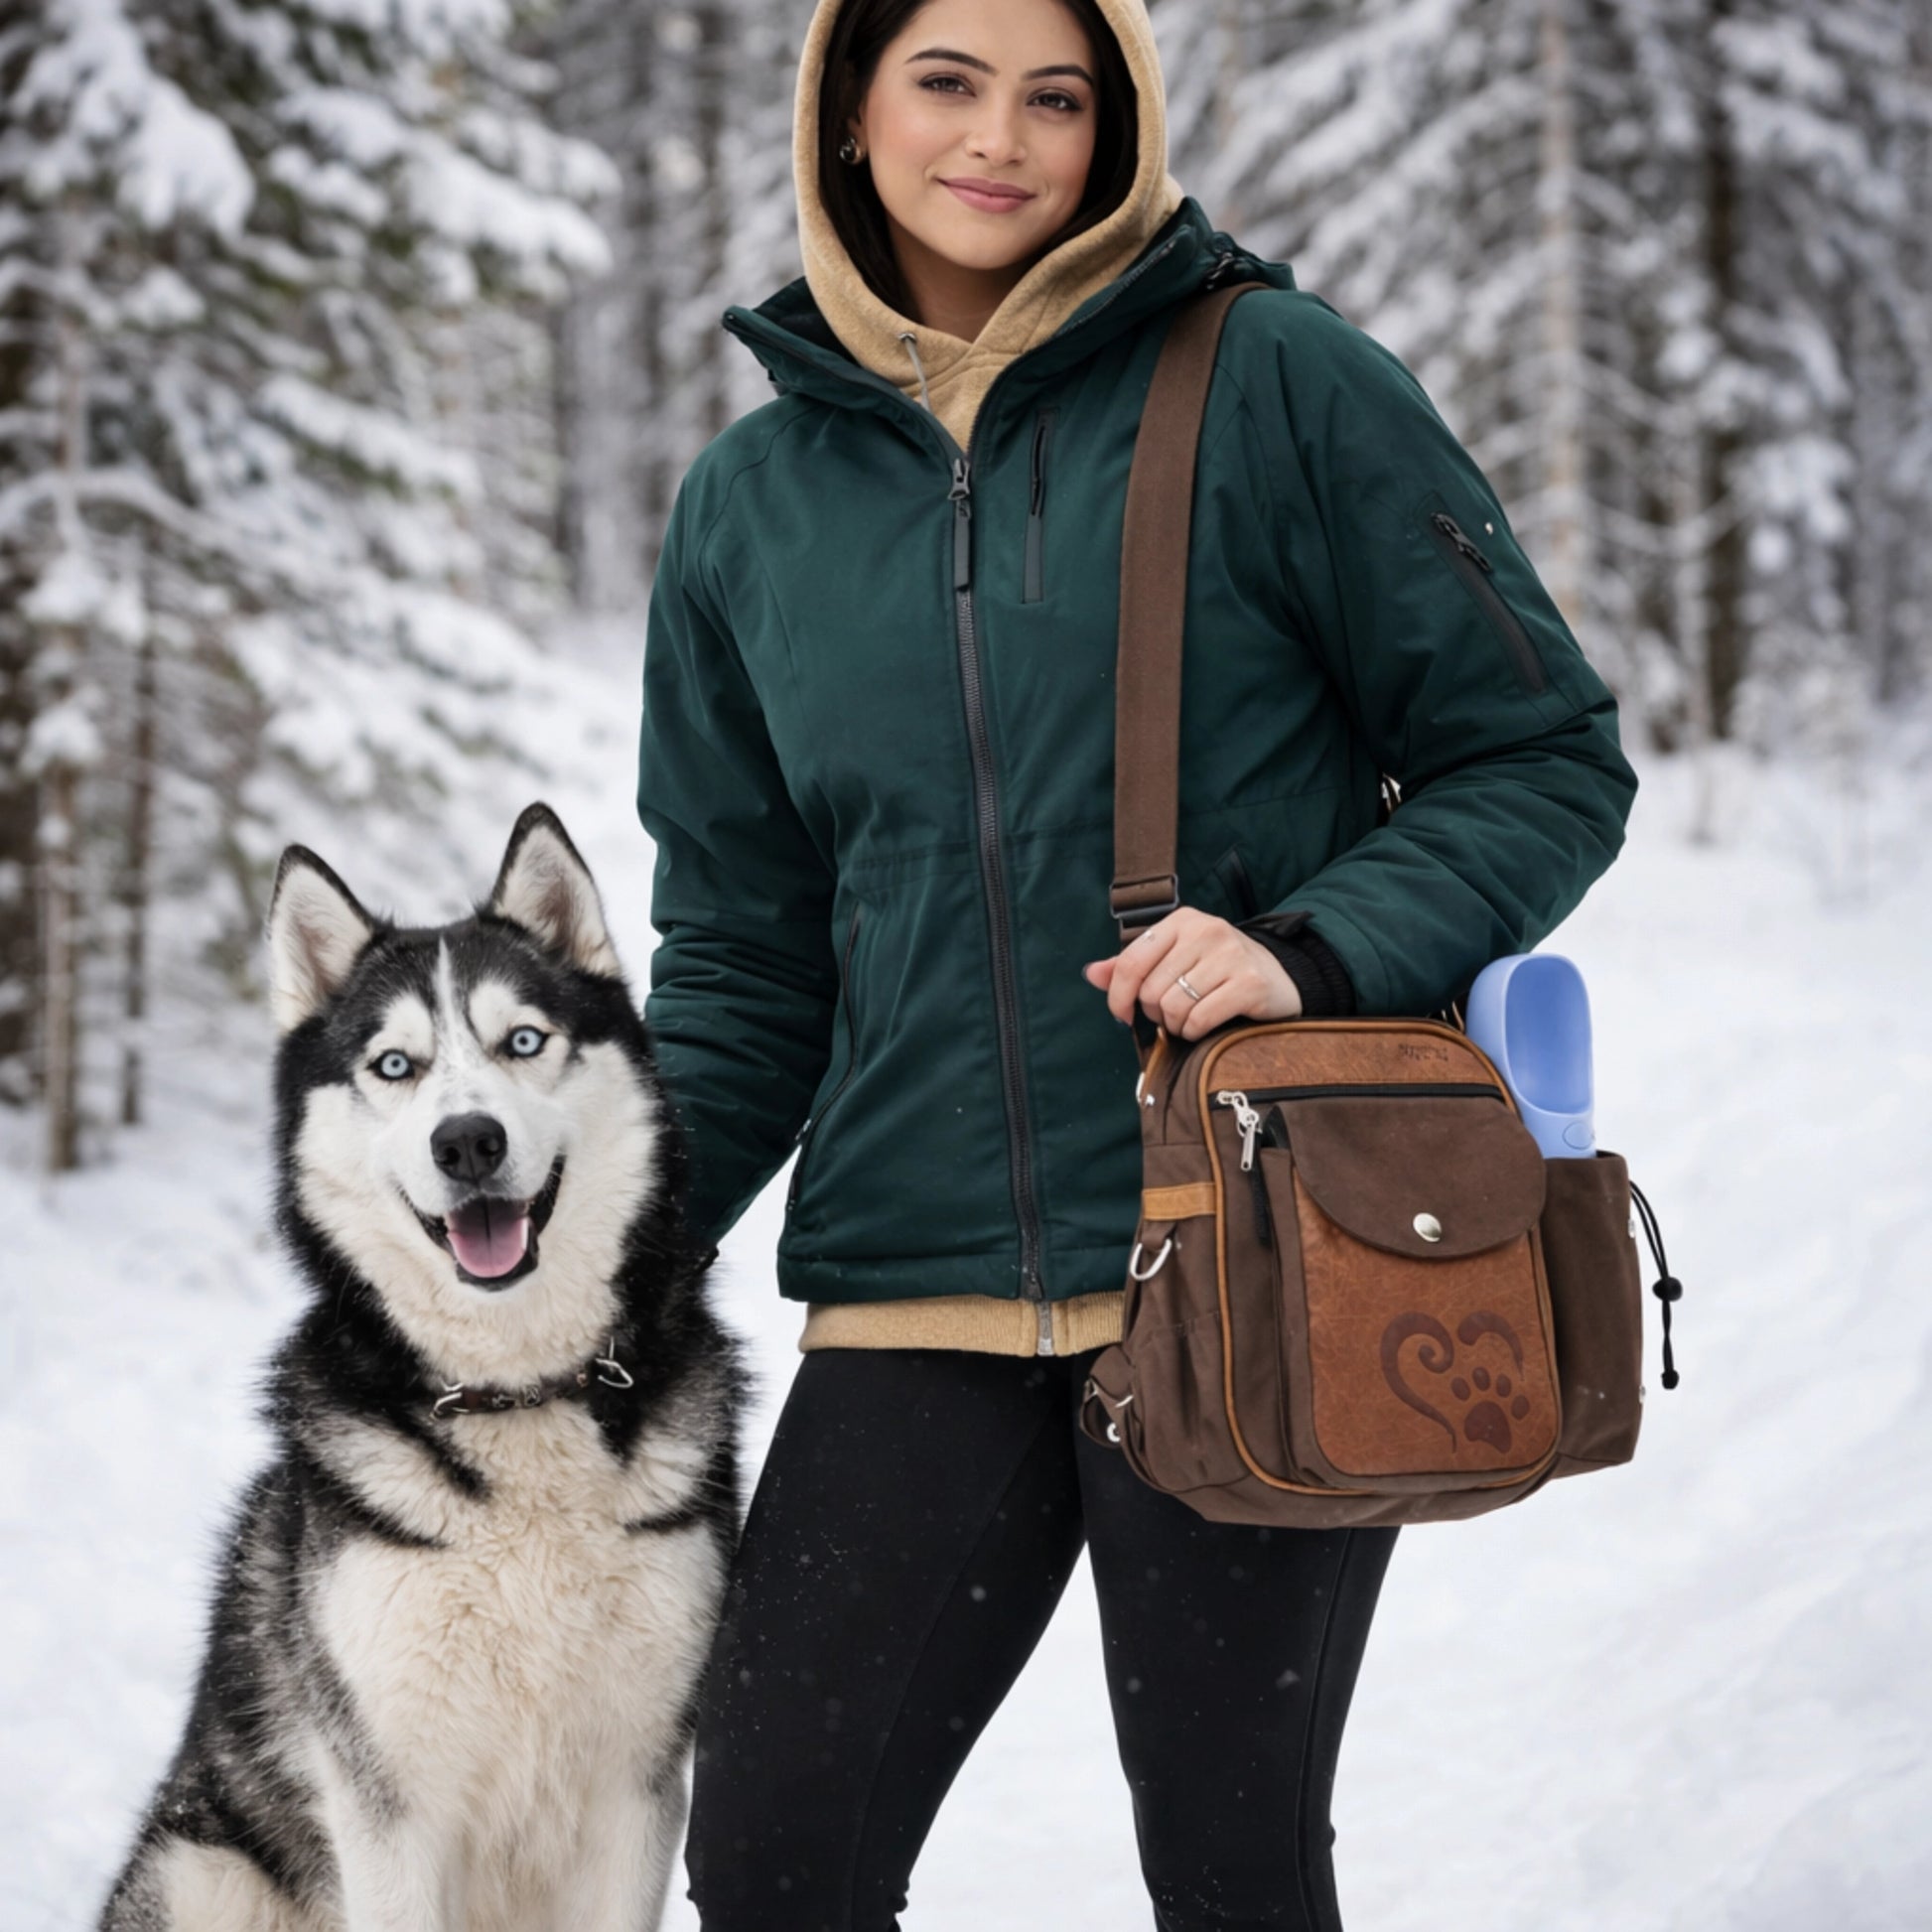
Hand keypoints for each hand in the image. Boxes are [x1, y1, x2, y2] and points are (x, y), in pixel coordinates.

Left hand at [1080, 906, 1302, 1041]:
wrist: (1281, 978)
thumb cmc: (1220, 971)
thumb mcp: (1176, 959)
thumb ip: (1132, 967)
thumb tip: (1091, 974)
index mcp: (1182, 921)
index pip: (1130, 962)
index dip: (1118, 996)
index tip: (1122, 1015)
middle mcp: (1206, 931)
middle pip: (1150, 990)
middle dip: (1155, 1013)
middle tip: (1173, 1014)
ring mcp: (1230, 956)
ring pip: (1173, 1007)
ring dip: (1176, 1025)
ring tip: (1190, 1020)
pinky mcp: (1249, 984)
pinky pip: (1199, 1020)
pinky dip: (1195, 1033)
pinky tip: (1206, 1027)